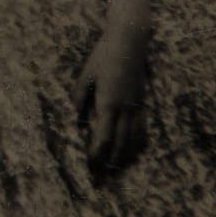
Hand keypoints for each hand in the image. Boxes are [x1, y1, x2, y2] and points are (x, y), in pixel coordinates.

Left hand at [73, 25, 148, 173]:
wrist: (130, 41)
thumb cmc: (104, 55)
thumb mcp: (86, 75)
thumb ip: (79, 97)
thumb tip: (73, 116)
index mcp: (108, 102)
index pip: (104, 136)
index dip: (97, 153)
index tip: (90, 164)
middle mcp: (125, 108)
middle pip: (120, 142)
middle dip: (111, 160)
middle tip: (103, 175)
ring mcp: (137, 105)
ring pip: (134, 138)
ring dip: (125, 155)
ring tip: (117, 168)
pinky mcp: (142, 100)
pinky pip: (142, 127)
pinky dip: (137, 142)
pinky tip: (133, 148)